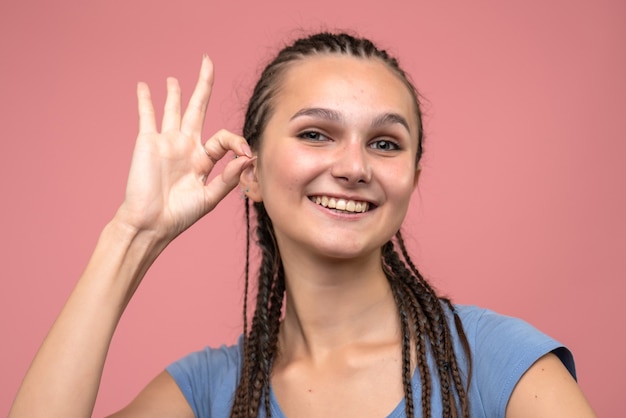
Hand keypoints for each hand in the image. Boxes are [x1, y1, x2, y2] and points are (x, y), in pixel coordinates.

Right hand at [115, 55, 253, 241]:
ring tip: (175, 78)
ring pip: (173, 109)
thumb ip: (228, 177)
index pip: (223, 139)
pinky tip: (144, 86)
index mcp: (203, 160)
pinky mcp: (147, 142)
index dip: (237, 142)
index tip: (246, 153)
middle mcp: (186, 147)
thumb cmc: (179, 215)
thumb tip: (248, 158)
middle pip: (197, 109)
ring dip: (175, 92)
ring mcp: (166, 142)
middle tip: (207, 62)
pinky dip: (145, 101)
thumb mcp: (210, 197)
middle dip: (203, 86)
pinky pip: (147, 116)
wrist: (151, 224)